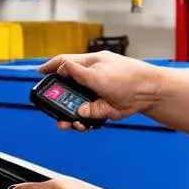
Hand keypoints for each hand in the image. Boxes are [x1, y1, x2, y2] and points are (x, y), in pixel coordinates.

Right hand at [38, 52, 160, 131]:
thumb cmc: (128, 77)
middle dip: (58, 100)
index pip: (65, 63)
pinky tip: (81, 125)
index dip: (51, 68)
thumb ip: (78, 73)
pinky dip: (81, 122)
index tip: (39, 73)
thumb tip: (62, 70)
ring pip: (76, 106)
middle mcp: (91, 79)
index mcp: (89, 64)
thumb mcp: (97, 74)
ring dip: (69, 115)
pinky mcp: (103, 109)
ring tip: (67, 122)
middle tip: (52, 108)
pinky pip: (87, 117)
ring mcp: (97, 94)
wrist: (149, 93)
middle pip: (68, 89)